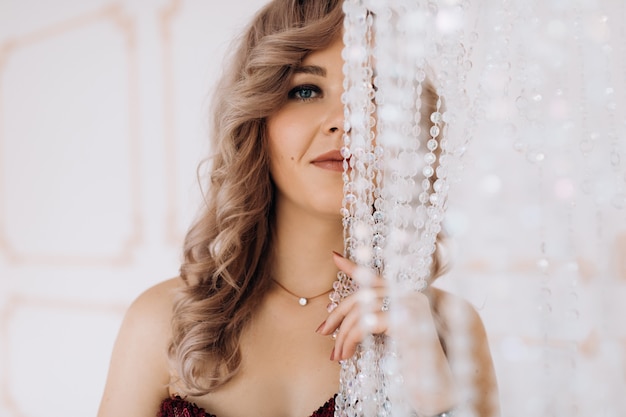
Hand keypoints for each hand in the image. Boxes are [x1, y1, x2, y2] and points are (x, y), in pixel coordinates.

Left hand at [316, 252, 459, 414]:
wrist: (437, 388)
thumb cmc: (414, 366)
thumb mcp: (391, 338)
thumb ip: (375, 320)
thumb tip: (343, 318)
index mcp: (408, 296)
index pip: (376, 277)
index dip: (353, 267)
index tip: (334, 256)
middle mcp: (412, 295)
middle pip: (363, 294)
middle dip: (337, 314)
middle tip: (321, 331)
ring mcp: (411, 306)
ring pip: (361, 310)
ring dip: (343, 335)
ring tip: (337, 355)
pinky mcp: (406, 320)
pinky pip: (366, 324)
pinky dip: (351, 339)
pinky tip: (347, 353)